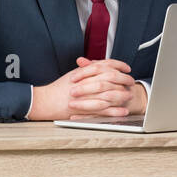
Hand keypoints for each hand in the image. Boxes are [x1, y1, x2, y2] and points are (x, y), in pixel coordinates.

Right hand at [28, 60, 145, 121]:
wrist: (46, 101)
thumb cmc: (57, 89)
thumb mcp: (73, 75)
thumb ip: (86, 69)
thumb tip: (98, 65)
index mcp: (84, 72)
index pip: (105, 64)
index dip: (118, 65)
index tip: (126, 67)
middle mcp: (86, 82)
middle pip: (110, 78)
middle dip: (123, 79)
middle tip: (131, 81)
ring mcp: (86, 96)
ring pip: (109, 93)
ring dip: (121, 94)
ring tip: (130, 95)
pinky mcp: (85, 109)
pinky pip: (103, 110)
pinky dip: (114, 111)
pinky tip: (122, 111)